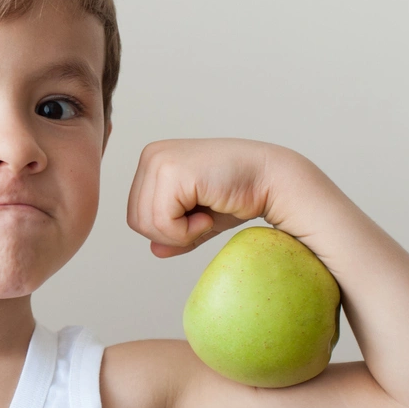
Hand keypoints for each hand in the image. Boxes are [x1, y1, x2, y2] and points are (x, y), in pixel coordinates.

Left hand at [126, 138, 285, 257]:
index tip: (198, 216)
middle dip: (171, 234)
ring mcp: (159, 161)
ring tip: (206, 215)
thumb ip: (174, 233)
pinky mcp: (172, 172)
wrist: (273, 180)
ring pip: (147, 224)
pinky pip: (162, 222)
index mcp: (153, 161)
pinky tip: (209, 213)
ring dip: (181, 233)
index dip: (167, 230)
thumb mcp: (199, 218)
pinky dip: (188, 231)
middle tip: (203, 219)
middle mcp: (151, 156)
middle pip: (136, 221)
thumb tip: (154, 251)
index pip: (136, 214)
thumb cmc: (241, 195)